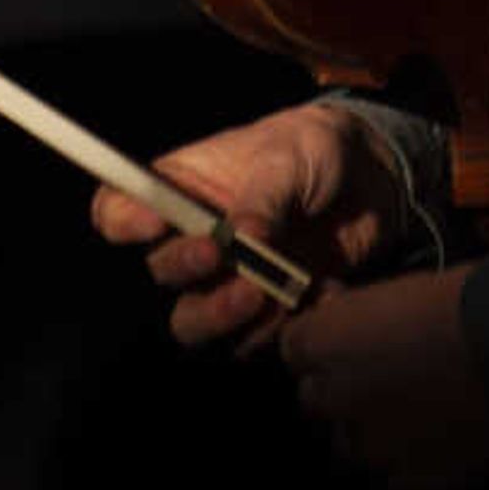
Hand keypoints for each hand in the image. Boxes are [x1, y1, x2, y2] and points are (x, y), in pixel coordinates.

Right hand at [91, 100, 416, 351]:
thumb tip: (243, 238)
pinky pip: (253, 339)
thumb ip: (263, 196)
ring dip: (221, 315)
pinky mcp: (264, 311)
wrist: (370, 181)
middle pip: (160, 273)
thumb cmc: (314, 150)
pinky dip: (283, 325)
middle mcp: (192, 238)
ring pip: (193, 321)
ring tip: (266, 292)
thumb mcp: (290, 157)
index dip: (123, 222)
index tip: (153, 224)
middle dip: (185, 269)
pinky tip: (322, 292)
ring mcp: (226, 280)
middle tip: (222, 255)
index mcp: (181, 188)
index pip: (118, 209)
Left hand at [281, 266, 488, 489]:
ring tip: (408, 411)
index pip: (293, 348)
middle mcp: (336, 395)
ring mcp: (370, 443)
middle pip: (313, 399)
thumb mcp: (403, 286)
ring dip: (369, 428)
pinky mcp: (410, 478)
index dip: (321, 343)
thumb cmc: (468, 300)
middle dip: (339, 387)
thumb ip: (357, 308)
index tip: (343, 337)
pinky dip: (406, 461)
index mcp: (326, 340)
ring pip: (350, 445)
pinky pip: (392, 477)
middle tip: (378, 373)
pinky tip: (432, 440)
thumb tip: (334, 304)